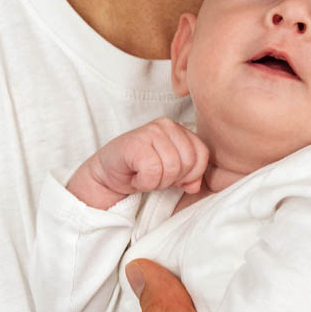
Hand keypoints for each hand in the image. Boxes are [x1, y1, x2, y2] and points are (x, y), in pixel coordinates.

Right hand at [81, 118, 209, 206]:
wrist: (108, 175)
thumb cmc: (140, 171)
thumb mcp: (172, 174)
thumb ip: (189, 177)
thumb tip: (195, 186)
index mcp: (179, 129)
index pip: (202, 154)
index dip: (190, 174)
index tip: (173, 178)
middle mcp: (166, 125)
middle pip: (188, 162)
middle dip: (172, 179)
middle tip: (154, 176)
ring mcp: (150, 131)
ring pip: (172, 168)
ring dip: (157, 182)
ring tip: (144, 176)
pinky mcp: (135, 143)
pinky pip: (153, 171)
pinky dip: (144, 182)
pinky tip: (135, 177)